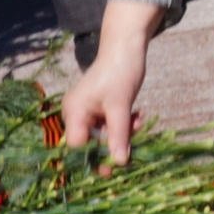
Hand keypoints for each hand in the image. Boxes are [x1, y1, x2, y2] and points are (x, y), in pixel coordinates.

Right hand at [61, 1, 160, 164]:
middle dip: (112, 144)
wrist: (127, 45)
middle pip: (89, 143)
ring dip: (121, 133)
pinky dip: (122, 124)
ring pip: (102, 134)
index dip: (93, 158)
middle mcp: (74, 112)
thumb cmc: (121, 71)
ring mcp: (85, 109)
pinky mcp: (97, 106)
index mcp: (74, 112)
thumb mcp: (121, 106)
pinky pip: (107, 123)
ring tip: (139, 122)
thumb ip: (119, 135)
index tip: (112, 168)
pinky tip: (137, 116)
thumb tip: (120, 163)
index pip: (76, 146)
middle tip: (133, 148)